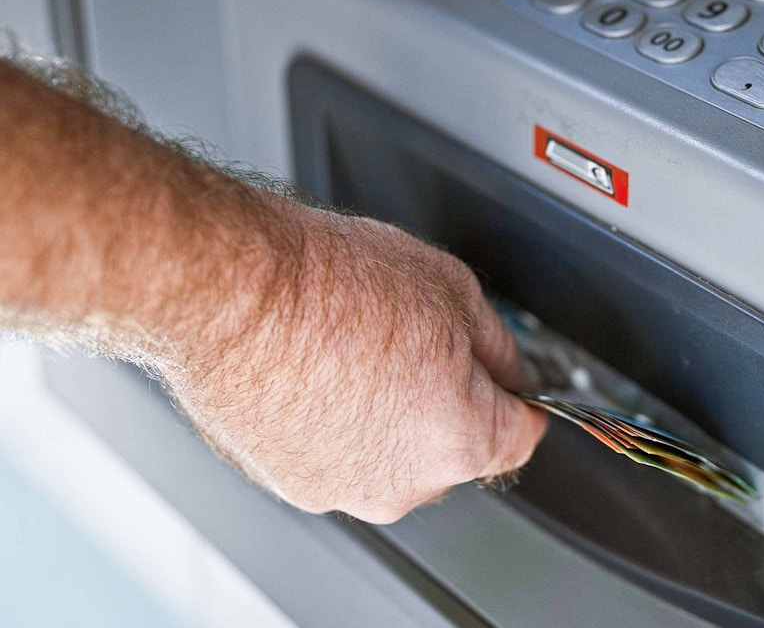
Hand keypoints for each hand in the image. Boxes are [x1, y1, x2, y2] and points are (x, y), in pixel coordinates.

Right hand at [164, 204, 547, 523]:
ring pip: (390, 455)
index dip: (519, 400)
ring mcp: (342, 491)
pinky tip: (315, 371)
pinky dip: (334, 424)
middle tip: (414, 341)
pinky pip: (335, 455)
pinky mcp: (289, 485)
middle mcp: (404, 484)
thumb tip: (508, 370)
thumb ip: (498, 346)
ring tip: (352, 350)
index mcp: (460, 440)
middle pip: (452, 448)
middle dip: (447, 401)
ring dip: (386, 415)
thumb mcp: (453, 289)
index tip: (510, 385)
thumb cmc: (328, 286)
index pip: (520, 436)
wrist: (230, 291)